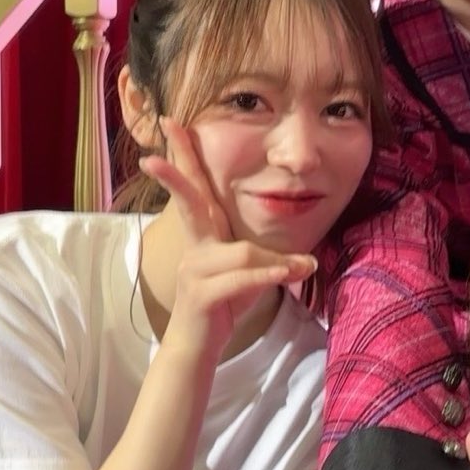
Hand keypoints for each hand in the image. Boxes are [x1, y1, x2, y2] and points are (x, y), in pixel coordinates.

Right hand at [141, 119, 315, 355]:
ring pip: (241, 252)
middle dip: (177, 167)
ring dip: (276, 262)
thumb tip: (307, 258)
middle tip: (162, 136)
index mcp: (205, 234)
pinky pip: (243, 277)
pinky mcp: (201, 294)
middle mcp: (195, 246)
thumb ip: (266, 258)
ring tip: (305, 268)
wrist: (198, 348)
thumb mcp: (247, 274)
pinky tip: (293, 274)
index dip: (184, 155)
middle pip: (190, 199)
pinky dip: (271, 276)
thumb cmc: (224, 304)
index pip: (196, 187)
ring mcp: (194, 269)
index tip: (172, 122)